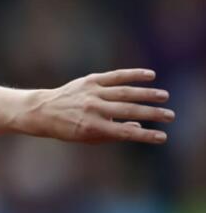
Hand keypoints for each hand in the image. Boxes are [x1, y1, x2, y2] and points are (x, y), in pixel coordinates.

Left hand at [23, 68, 172, 143]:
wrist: (42, 111)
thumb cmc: (67, 128)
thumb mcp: (87, 138)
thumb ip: (112, 134)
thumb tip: (137, 126)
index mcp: (92, 127)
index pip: (125, 132)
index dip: (145, 135)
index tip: (162, 137)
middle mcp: (92, 109)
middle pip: (129, 111)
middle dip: (152, 114)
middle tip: (170, 116)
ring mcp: (91, 93)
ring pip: (125, 92)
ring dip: (147, 94)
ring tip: (164, 96)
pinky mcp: (89, 81)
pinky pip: (115, 76)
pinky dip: (133, 75)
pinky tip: (150, 75)